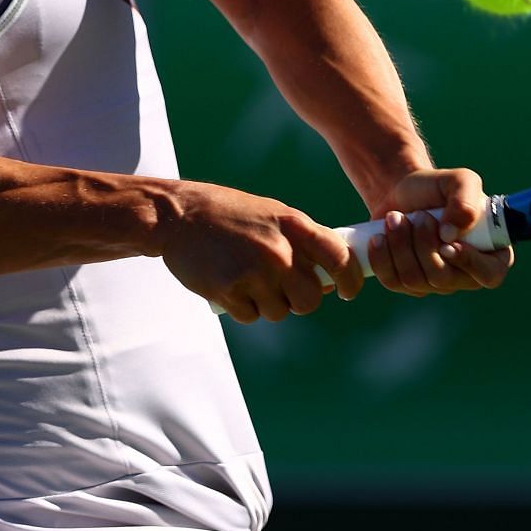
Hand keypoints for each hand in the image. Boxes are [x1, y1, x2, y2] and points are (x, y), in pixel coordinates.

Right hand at [159, 181, 365, 323]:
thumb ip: (303, 242)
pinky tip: (230, 284)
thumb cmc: (230, 215)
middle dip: (299, 299)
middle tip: (282, 288)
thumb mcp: (272, 214)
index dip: (351, 280)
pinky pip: (251, 316)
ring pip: (280, 312)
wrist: (179, 215)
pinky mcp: (229, 291)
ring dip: (267, 304)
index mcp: (293, 225)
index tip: (348, 291)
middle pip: (310, 299)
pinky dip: (244, 307)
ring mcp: (254, 272)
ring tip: (247, 278)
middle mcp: (278, 250)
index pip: (339, 258)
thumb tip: (331, 281)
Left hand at [366, 167, 513, 296]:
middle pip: (444, 279)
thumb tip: (451, 235)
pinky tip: (379, 237)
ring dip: (401, 245)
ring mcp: (436, 283)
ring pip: (415, 280)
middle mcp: (465, 274)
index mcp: (489, 252)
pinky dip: (382, 257)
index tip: (447, 242)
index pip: (489, 275)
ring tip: (395, 218)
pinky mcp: (408, 284)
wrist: (401, 191)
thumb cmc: (436, 188)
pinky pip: (393, 282)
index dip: (469, 263)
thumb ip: (466, 200)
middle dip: (424, 245)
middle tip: (419, 216)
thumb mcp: (458, 180)